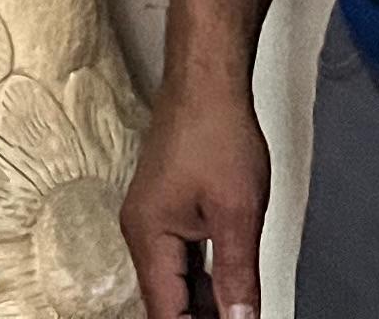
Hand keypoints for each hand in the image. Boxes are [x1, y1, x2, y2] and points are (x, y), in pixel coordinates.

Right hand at [121, 78, 270, 318]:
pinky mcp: (165, 208)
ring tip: (234, 316)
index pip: (165, 313)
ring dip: (201, 306)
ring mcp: (151, 219)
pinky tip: (225, 295)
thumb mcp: (237, 214)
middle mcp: (141, 231)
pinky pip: (179, 259)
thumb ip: (237, 277)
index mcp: (148, 236)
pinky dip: (201, 281)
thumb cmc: (215, 131)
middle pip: (165, 301)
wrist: (206, 81)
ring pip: (174, 281)